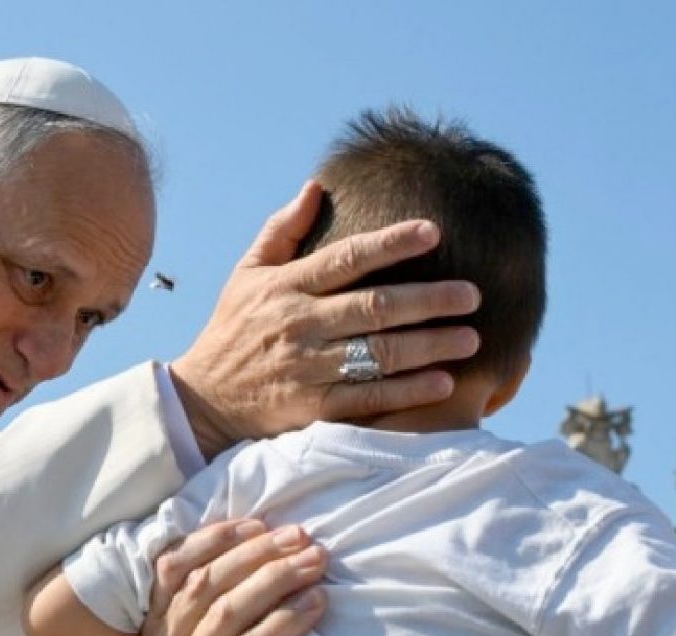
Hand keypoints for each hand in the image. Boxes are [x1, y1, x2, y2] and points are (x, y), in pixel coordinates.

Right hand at [141, 519, 326, 635]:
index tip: (261, 523)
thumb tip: (263, 526)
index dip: (216, 539)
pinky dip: (285, 621)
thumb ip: (225, 580)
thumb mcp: (227, 619)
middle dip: (257, 554)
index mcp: (154, 618)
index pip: (174, 565)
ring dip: (275, 580)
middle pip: (205, 585)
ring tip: (313, 564)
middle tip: (301, 538)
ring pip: (227, 613)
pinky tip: (315, 603)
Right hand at [171, 181, 481, 457]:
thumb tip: (317, 186)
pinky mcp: (311, 408)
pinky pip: (368, 398)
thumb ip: (282, 230)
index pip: (346, 257)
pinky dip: (408, 391)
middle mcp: (299, 324)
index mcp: (286, 286)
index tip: (433, 230)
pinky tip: (443, 381)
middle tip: (473, 294)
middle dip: (428, 300)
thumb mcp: (246, 274)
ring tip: (471, 338)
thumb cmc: (233, 329)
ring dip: (428, 347)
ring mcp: (307, 368)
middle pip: (373, 307)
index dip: (390, 242)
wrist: (202, 401)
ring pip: (377, 355)